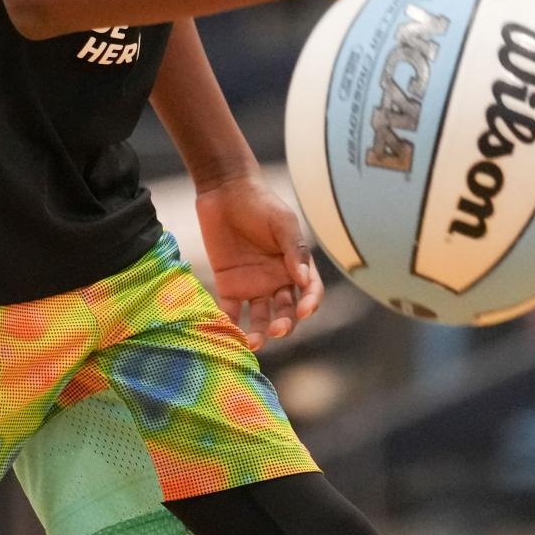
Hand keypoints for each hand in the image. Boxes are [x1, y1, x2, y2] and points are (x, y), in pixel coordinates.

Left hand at [193, 173, 320, 349]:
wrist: (224, 191)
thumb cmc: (260, 204)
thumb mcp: (283, 223)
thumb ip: (295, 251)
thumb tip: (304, 282)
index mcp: (296, 266)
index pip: (309, 292)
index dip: (310, 303)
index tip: (304, 311)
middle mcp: (277, 281)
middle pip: (285, 311)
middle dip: (284, 324)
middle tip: (276, 330)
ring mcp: (253, 286)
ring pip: (260, 317)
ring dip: (259, 332)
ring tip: (253, 343)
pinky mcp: (228, 286)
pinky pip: (231, 311)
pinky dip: (230, 324)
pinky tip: (228, 332)